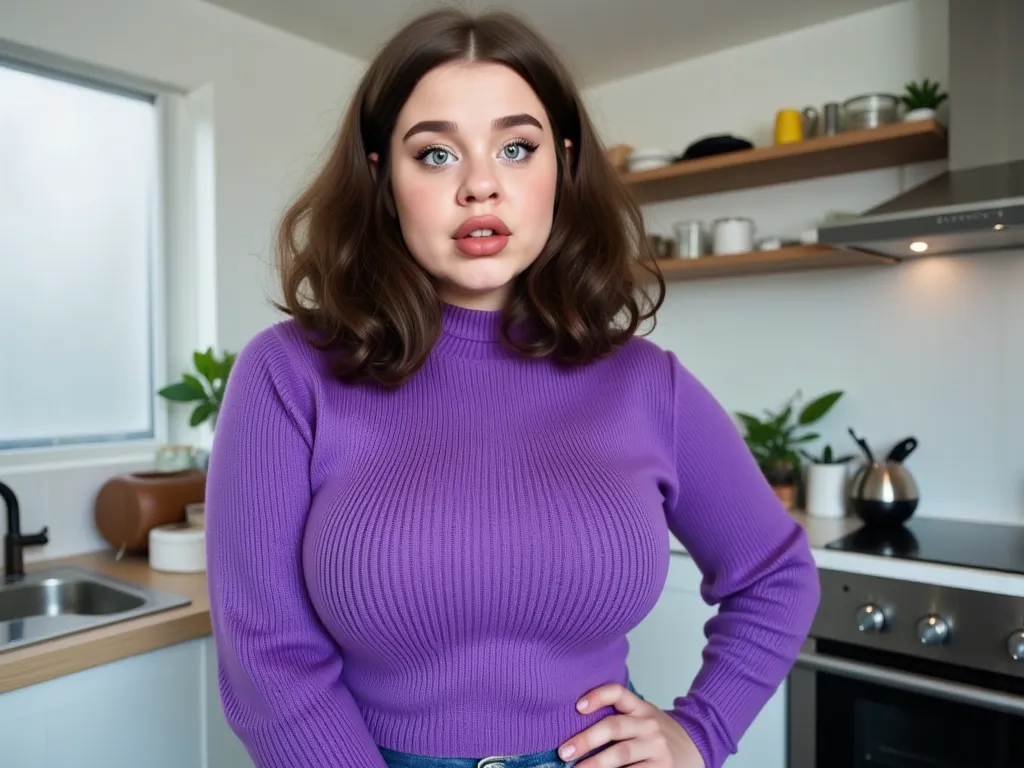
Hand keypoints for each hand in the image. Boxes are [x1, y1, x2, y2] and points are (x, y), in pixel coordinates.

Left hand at [558, 682, 704, 767]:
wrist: (695, 747)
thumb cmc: (656, 734)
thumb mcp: (642, 717)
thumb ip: (618, 717)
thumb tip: (575, 730)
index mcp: (640, 708)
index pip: (618, 693)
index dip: (597, 696)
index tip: (578, 706)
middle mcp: (649, 725)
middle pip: (614, 727)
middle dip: (586, 740)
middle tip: (564, 752)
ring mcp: (656, 748)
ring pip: (621, 754)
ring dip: (596, 764)